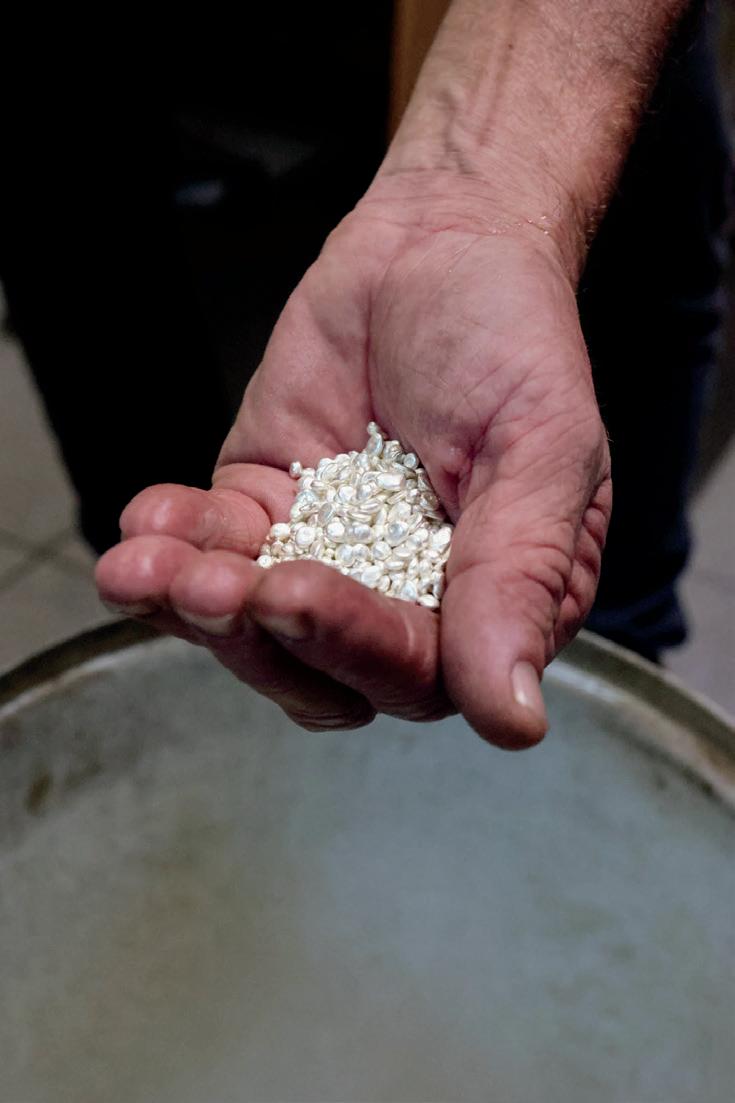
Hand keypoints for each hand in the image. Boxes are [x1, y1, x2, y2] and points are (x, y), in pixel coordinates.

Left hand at [96, 176, 610, 748]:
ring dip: (193, 605)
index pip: (417, 670)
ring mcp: (328, 556)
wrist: (440, 243)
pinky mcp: (266, 507)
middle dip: (254, 635)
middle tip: (211, 586)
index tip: (295, 594)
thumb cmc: (512, 337)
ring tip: (145, 565)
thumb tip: (515, 720)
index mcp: (488, 605)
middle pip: (320, 669)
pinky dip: (171, 544)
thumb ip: (521, 578)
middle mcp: (405, 598)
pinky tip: (145, 523)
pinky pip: (213, 549)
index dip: (349, 645)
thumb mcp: (542, 449)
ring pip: (251, 626)